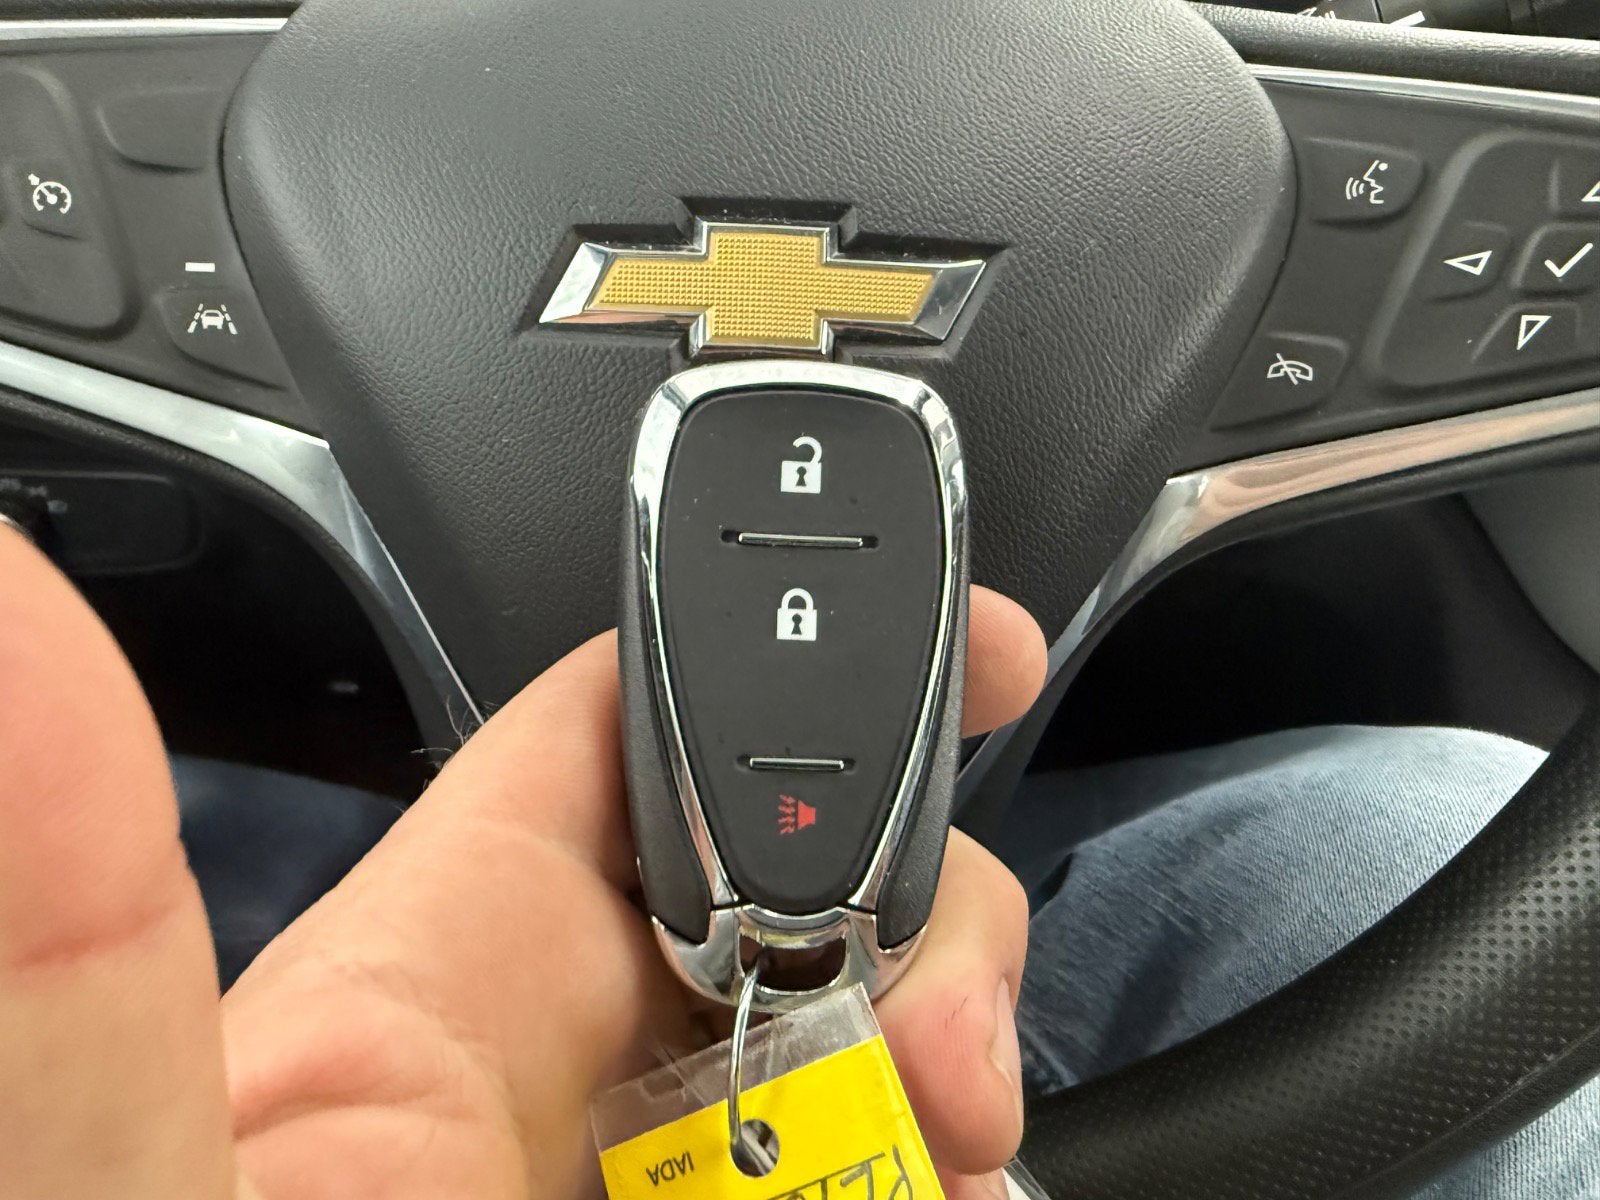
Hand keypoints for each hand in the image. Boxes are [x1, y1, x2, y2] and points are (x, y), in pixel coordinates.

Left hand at [0, 530, 1044, 1199]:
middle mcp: (574, 1092)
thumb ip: (79, 946)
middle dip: (931, 914)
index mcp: (423, 1007)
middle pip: (822, 885)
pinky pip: (924, 1168)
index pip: (628, 732)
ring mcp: (694, 1183)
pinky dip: (972, 1172)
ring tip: (953, 1163)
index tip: (964, 636)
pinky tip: (963, 1194)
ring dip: (968, 1073)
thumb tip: (11, 628)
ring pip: (903, 1047)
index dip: (792, 648)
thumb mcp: (135, 1172)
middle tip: (947, 1060)